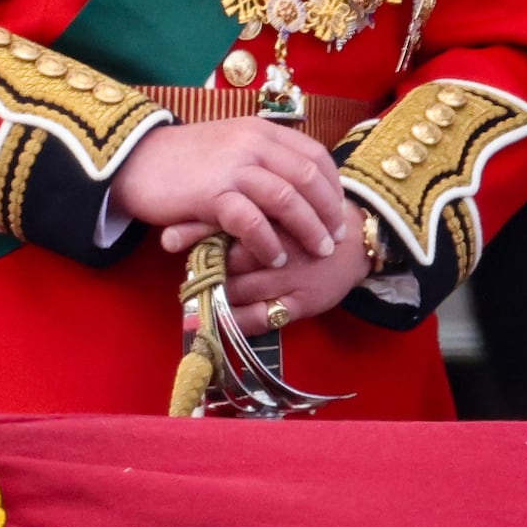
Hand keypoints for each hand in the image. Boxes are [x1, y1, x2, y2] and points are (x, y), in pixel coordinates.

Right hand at [113, 114, 356, 275]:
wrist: (134, 160)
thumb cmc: (185, 159)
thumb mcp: (231, 146)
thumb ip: (263, 158)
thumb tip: (300, 186)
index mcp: (262, 130)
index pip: (315, 155)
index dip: (332, 187)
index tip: (338, 213)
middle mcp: (253, 143)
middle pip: (308, 178)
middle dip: (327, 212)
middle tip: (334, 240)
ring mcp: (233, 166)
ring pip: (287, 199)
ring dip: (306, 230)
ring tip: (315, 252)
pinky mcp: (211, 193)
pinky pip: (252, 221)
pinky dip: (268, 242)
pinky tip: (274, 257)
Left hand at [189, 218, 387, 337]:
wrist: (358, 240)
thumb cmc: (306, 219)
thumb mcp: (276, 206)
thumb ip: (232, 210)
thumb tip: (171, 230)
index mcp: (276, 213)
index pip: (227, 222)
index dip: (194, 232)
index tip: (169, 239)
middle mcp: (283, 245)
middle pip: (227, 260)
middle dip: (202, 268)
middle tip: (187, 272)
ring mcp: (293, 276)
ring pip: (239, 290)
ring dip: (215, 295)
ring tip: (201, 294)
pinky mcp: (303, 302)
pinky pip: (260, 319)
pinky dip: (236, 320)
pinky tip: (224, 316)